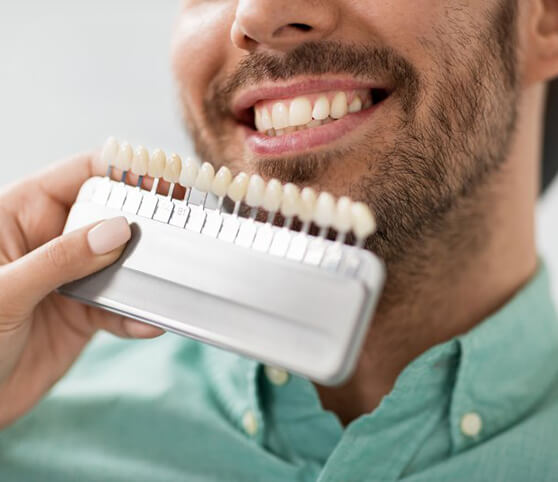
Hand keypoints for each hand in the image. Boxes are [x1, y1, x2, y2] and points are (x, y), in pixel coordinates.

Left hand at [0, 153, 162, 427]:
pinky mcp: (83, 314)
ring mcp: (70, 278)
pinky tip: (149, 323)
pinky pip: (118, 307)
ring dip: (146, 273)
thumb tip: (119, 230)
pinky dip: (136, 315)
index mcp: (21, 214)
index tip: (163, 177)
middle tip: (182, 226)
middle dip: (144, 222)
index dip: (121, 170)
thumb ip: (61, 258)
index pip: (79, 174)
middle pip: (109, 215)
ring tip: (170, 279)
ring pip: (121, 263)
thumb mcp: (5, 290)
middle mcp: (50, 241)